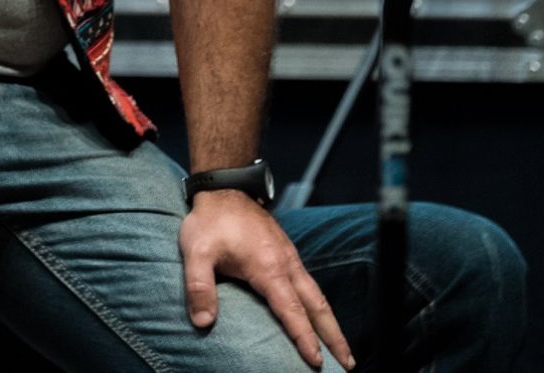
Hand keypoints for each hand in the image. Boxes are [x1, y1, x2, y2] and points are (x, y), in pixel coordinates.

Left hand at [181, 192, 352, 368]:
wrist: (224, 188)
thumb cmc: (210, 220)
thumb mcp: (196, 252)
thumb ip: (199, 286)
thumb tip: (203, 322)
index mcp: (268, 268)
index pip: (292, 310)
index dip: (304, 337)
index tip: (316, 361)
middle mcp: (286, 264)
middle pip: (317, 306)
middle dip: (333, 336)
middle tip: (348, 363)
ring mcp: (290, 258)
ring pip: (318, 296)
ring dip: (332, 323)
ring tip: (342, 349)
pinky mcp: (287, 254)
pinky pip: (311, 285)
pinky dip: (321, 307)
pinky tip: (321, 318)